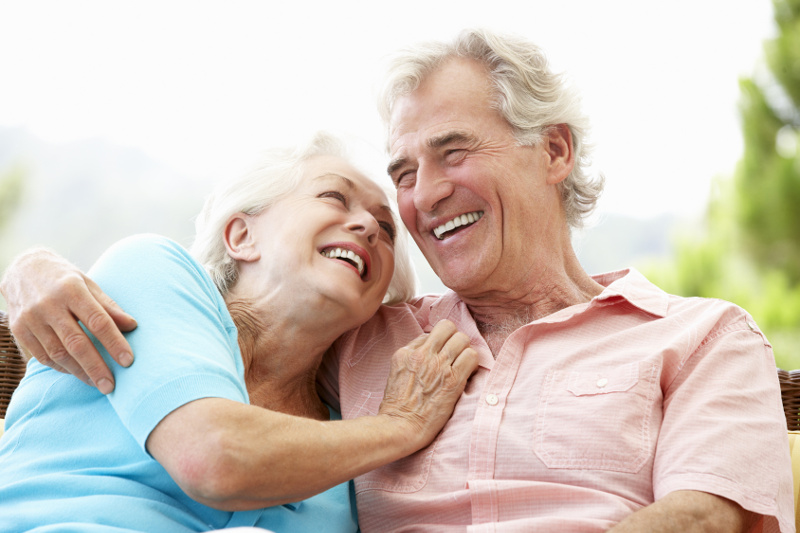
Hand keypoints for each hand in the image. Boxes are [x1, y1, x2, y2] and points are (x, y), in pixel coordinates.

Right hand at [0, 248, 136, 393]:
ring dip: (79, 372)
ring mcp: (31, 318)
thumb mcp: (89, 284)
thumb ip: (109, 307)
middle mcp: (49, 304)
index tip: (128, 361)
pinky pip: (43, 356)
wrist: (22, 269)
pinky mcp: (18, 329)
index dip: (114, 342)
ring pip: (58, 353)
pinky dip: (62, 367)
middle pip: (76, 342)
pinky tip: (76, 372)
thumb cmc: (65, 279)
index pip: (98, 320)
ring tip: (97, 383)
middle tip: (111, 386)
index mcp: (72, 290)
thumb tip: (133, 326)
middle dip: (96, 367)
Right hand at [378, 319, 477, 450]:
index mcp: (406, 352)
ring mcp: (438, 365)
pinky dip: (472, 363)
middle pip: (448, 328)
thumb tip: (428, 348)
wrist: (400, 427)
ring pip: (462, 339)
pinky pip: (471, 356)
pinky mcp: (452, 380)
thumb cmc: (397, 407)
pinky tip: (467, 374)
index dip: (440, 342)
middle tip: (456, 355)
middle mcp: (422, 354)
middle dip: (454, 339)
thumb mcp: (396, 374)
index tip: (443, 353)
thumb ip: (411, 358)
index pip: (431, 333)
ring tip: (462, 364)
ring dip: (465, 350)